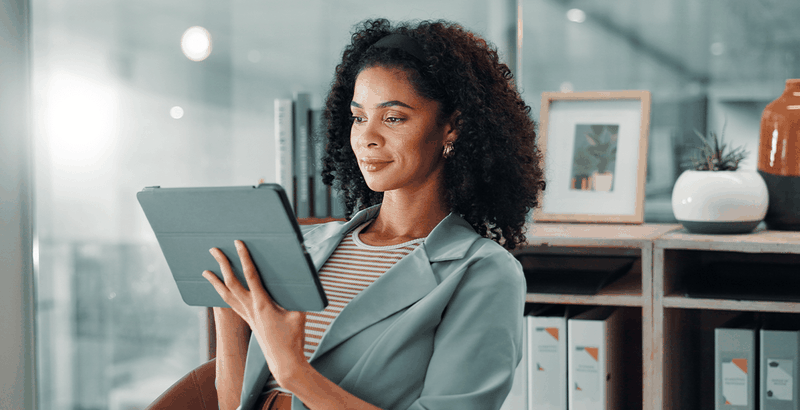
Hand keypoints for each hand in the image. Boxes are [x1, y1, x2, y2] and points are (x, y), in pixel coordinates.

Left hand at [202, 240, 307, 384]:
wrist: (284, 361)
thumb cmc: (294, 337)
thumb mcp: (299, 312)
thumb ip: (295, 295)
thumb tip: (299, 277)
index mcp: (262, 303)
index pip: (250, 275)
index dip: (244, 257)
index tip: (238, 244)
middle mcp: (250, 308)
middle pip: (231, 282)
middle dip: (222, 264)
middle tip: (214, 249)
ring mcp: (246, 315)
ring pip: (225, 295)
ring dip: (215, 282)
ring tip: (205, 271)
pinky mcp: (248, 321)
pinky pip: (230, 304)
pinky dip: (222, 294)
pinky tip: (218, 290)